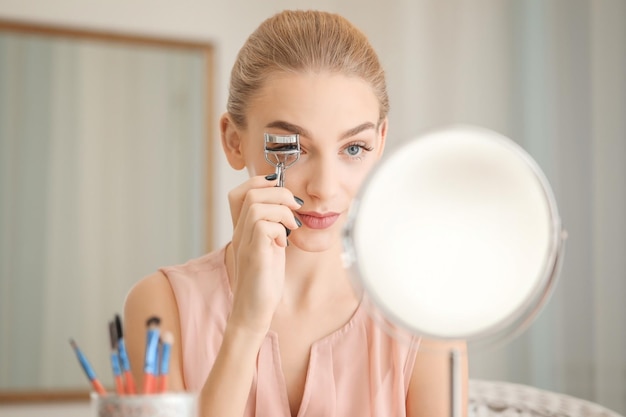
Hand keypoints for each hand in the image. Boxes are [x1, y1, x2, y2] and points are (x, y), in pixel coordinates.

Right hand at [226, 174, 301, 333]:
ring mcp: (244, 243)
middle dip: (279, 193)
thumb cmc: (264, 282)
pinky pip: (263, 225)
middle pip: (250, 192)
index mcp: (243, 230)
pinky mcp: (254, 255)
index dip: (260, 183)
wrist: (254, 311)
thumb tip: (290, 210)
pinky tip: (284, 243)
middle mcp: (240, 233)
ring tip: (291, 226)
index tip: (282, 193)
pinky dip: (279, 228)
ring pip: (256, 205)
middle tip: (294, 208)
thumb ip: (274, 229)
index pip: (240, 192)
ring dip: (282, 210)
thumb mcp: (271, 249)